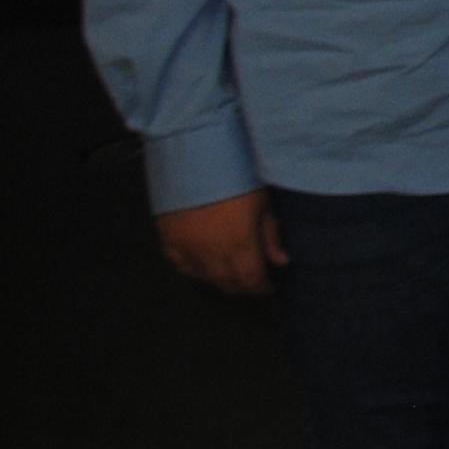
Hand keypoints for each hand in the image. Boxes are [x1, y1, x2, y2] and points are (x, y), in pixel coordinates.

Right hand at [154, 189, 283, 296]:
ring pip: (205, 278)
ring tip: (231, 274)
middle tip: (252, 281)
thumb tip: (281, 261)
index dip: (260, 287)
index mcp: (239, 245)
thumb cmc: (235, 177)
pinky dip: (195, 270)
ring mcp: (186, 249)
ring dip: (220, 280)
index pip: (250, 280)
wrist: (193, 160)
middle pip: (228, 283)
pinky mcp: (167, 241)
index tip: (267, 288)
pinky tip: (204, 266)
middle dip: (243, 285)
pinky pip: (181, 266)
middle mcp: (211, 254)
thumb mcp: (261, 203)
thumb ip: (270, 235)